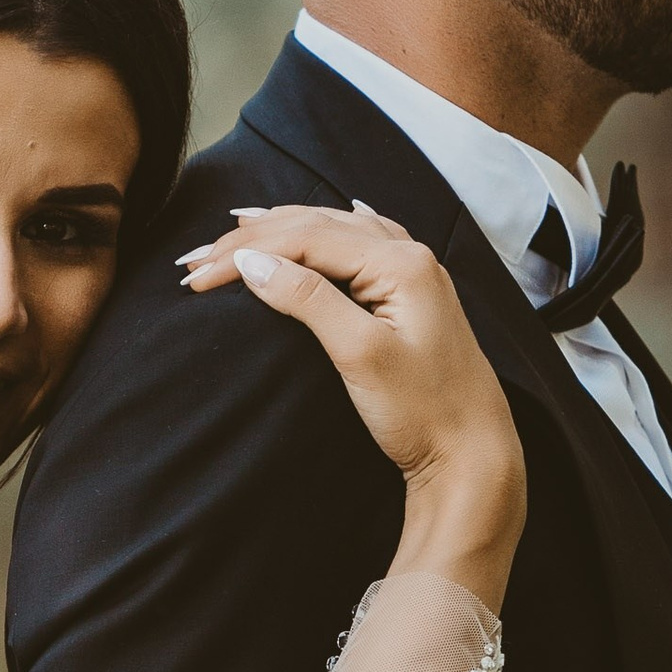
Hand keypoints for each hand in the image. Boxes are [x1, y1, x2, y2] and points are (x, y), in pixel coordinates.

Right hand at [181, 205, 523, 607]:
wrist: (475, 455)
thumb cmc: (425, 413)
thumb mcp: (360, 356)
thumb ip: (308, 302)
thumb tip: (253, 263)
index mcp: (401, 263)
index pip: (305, 238)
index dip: (244, 253)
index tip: (195, 277)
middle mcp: (410, 256)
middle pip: (317, 226)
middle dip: (252, 238)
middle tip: (196, 257)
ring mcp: (415, 275)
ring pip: (337, 230)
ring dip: (283, 230)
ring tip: (237, 227)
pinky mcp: (413, 298)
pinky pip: (364, 244)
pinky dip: (329, 233)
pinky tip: (334, 215)